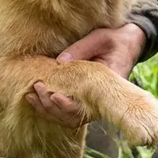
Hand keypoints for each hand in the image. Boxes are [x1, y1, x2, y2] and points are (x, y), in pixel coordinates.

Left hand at [26, 23, 146, 127]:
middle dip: (52, 106)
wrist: (127, 44)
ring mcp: (92, 103)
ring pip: (68, 118)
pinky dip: (50, 109)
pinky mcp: (85, 100)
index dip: (69, 105)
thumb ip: (82, 48)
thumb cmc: (114, 40)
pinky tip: (35, 100)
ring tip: (31, 96)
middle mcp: (100, 100)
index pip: (88, 106)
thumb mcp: (101, 39)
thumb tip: (59, 61)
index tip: (55, 96)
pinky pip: (67, 112)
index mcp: (109, 87)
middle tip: (37, 88)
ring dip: (48, 111)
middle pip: (73, 116)